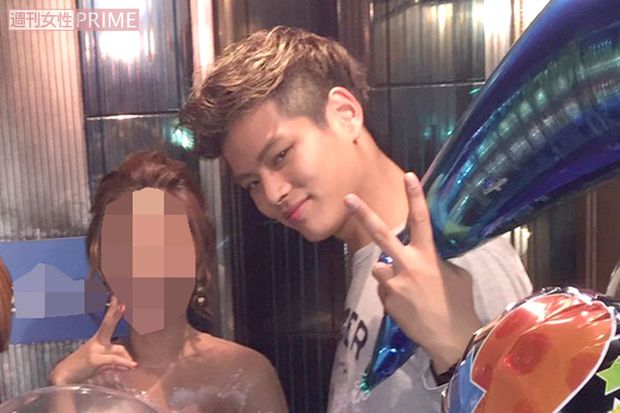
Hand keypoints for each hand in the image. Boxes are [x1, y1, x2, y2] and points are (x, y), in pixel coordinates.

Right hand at [48, 296, 137, 384]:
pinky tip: (133, 366)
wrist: (61, 378)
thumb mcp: (100, 363)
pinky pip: (114, 360)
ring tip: (134, 365)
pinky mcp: (94, 359)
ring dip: (127, 359)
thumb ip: (115, 362)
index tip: (118, 298)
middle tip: (124, 303)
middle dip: (116, 313)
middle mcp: (96, 342)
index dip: (114, 311)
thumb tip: (133, 365)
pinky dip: (125, 364)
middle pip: (109, 324)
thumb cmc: (81, 370)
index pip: (108, 322)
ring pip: (119, 349)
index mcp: (97, 340)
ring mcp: (95, 349)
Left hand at [344, 172, 480, 372]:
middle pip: (381, 234)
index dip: (415, 197)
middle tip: (347, 198)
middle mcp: (408, 266)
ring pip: (382, 268)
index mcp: (428, 256)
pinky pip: (385, 289)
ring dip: (390, 275)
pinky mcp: (386, 300)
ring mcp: (394, 283)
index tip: (409, 176)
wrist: (452, 338)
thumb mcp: (455, 275)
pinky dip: (393, 294)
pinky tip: (409, 307)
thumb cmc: (459, 304)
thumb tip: (423, 256)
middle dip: (363, 214)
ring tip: (410, 293)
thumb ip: (436, 260)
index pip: (422, 221)